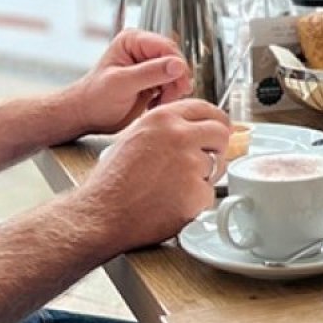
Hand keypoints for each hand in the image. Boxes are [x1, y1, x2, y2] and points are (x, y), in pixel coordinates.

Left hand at [66, 29, 193, 133]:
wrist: (86, 116)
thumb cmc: (95, 98)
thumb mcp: (122, 84)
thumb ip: (150, 73)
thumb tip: (179, 65)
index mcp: (133, 40)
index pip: (166, 47)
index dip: (177, 65)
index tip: (181, 86)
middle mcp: (143, 49)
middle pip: (175, 60)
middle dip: (176, 80)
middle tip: (170, 98)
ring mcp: (148, 65)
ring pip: (176, 73)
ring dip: (174, 90)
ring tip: (160, 103)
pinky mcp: (152, 80)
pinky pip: (172, 84)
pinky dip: (169, 96)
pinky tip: (156, 105)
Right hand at [89, 98, 231, 247]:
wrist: (101, 214)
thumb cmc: (112, 182)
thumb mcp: (134, 138)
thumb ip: (165, 129)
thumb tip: (192, 129)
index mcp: (162, 118)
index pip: (205, 108)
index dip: (215, 121)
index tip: (219, 129)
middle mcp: (179, 135)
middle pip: (221, 133)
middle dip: (218, 148)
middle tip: (208, 162)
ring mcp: (190, 163)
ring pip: (215, 165)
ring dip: (202, 178)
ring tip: (172, 188)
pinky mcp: (196, 191)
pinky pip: (209, 193)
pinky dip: (196, 202)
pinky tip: (172, 203)